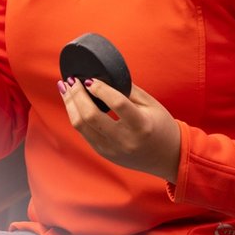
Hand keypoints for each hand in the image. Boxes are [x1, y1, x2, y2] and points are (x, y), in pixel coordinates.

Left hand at [60, 78, 181, 182]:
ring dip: (70, 105)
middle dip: (77, 95)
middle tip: (71, 80)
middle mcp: (125, 140)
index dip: (100, 88)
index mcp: (141, 126)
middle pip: (91, 116)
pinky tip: (73, 104)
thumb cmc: (161, 126)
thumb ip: (127, 90)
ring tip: (65, 88)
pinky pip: (84, 133)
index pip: (116, 103)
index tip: (89, 78)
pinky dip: (76, 116)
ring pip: (81, 126)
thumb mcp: (151, 104)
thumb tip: (102, 76)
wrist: (168, 157)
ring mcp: (112, 150)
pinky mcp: (105, 154)